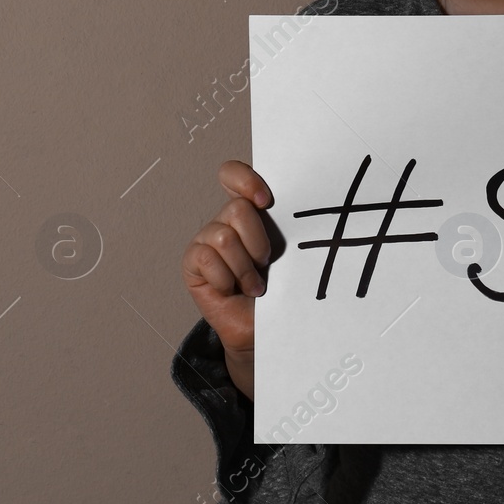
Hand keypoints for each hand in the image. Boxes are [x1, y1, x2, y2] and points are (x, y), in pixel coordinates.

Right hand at [180, 160, 274, 399]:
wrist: (264, 329)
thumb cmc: (281, 289)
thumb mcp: (290, 253)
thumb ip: (288, 227)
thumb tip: (310, 212)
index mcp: (250, 210)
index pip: (232, 174)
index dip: (246, 180)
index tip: (267, 202)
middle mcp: (226, 220)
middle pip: (237, 208)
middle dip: (258, 242)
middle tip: (266, 265)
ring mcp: (207, 240)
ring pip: (224, 237)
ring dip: (244, 268)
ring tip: (253, 285)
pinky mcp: (193, 262)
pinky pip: (205, 257)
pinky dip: (224, 278)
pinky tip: (231, 290)